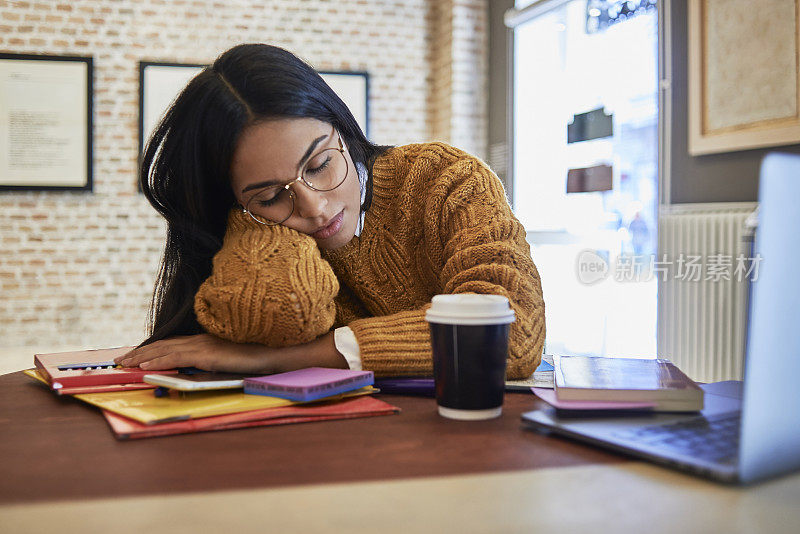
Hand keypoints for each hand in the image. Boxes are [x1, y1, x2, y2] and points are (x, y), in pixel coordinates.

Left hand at [114, 334, 277, 373]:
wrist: (269, 357)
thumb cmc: (251, 361)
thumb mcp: (224, 362)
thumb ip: (207, 364)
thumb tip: (189, 373)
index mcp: (203, 341)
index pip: (171, 343)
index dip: (151, 349)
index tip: (134, 355)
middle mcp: (200, 340)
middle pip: (163, 344)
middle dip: (140, 352)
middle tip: (121, 358)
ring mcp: (203, 345)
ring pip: (165, 349)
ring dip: (142, 356)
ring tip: (125, 362)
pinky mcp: (206, 354)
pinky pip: (176, 357)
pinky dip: (158, 361)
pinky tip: (144, 366)